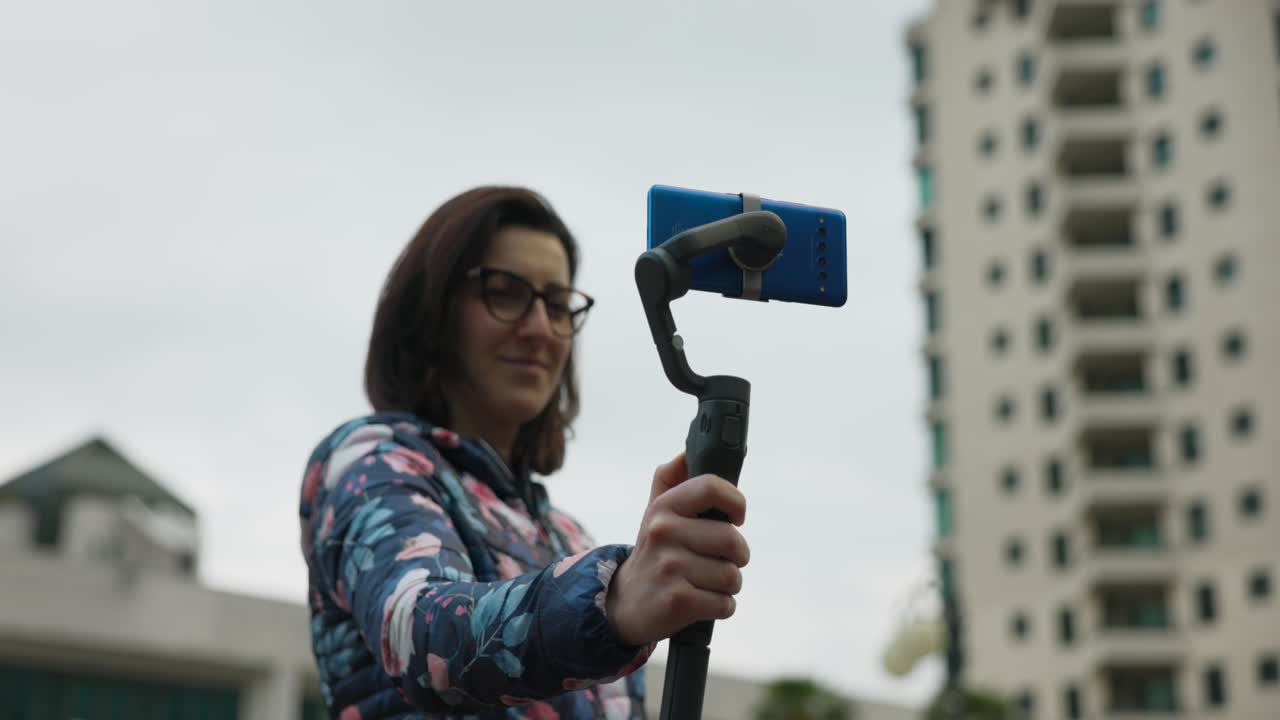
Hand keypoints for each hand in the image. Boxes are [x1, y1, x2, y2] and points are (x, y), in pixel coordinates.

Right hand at [605, 452, 750, 646]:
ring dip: (727, 585)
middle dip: (736, 557)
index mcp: (664, 507)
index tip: (735, 518)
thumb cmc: (653, 554)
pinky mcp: (678, 601)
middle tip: (717, 560)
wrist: (623, 605)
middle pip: (733, 540)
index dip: (735, 503)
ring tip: (703, 582)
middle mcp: (664, 532)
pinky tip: (700, 602)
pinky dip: (720, 607)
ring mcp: (670, 567)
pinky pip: (726, 604)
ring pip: (733, 576)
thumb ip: (671, 481)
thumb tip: (686, 452)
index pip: (712, 487)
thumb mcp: (655, 514)